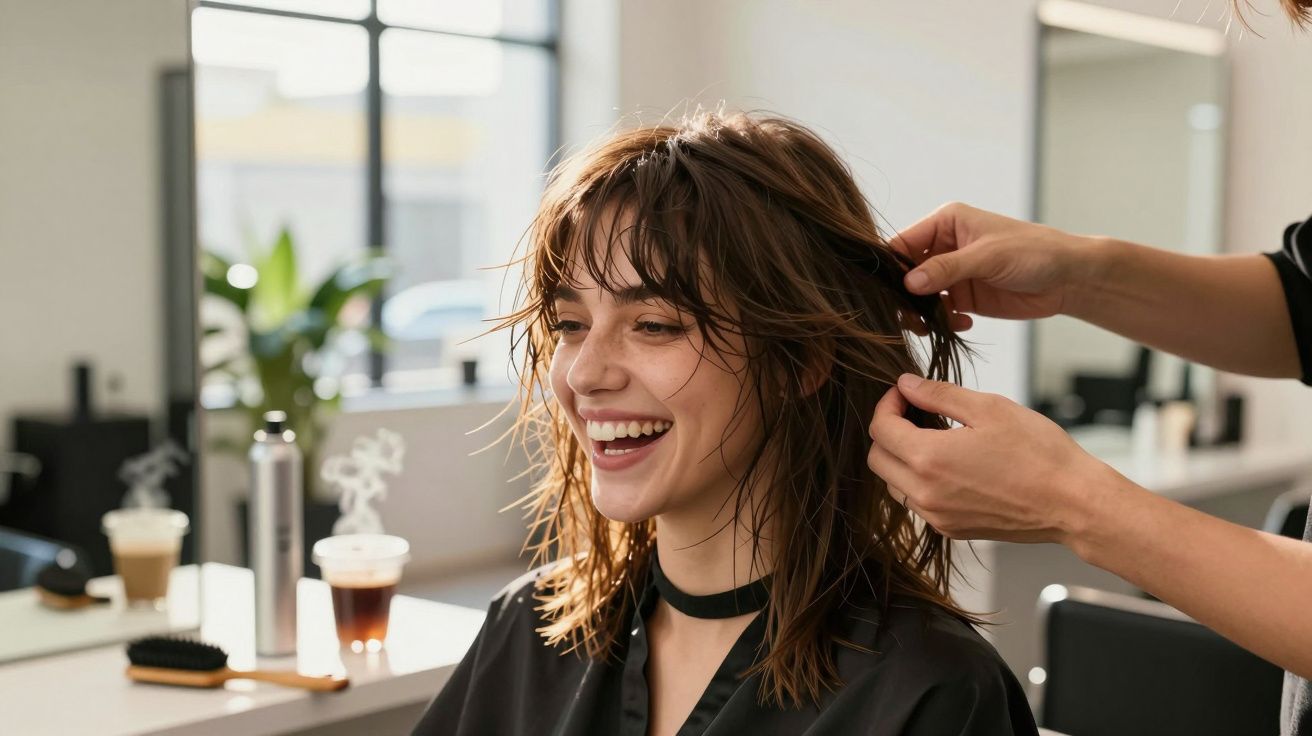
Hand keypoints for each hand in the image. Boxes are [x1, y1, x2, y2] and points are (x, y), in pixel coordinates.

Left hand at [867, 374, 1112, 543]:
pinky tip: (949, 463)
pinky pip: (918, 503)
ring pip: (893, 485)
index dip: (887, 404)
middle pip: (878, 459)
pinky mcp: (952, 529)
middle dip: (888, 431)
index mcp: (928, 459)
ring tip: (933, 437)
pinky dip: (920, 481)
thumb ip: (939, 395)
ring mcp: (937, 516)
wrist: (1074, 503)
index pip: (881, 429)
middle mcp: (925, 494)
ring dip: (901, 458)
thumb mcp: (988, 408)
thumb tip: (906, 384)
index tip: (904, 392)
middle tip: (915, 411)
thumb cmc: (1039, 453)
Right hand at [892, 202, 1094, 330]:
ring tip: (933, 325)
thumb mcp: (988, 256)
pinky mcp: (962, 297)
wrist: (1067, 278)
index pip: (903, 243)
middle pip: (906, 273)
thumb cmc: (1034, 252)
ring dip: (921, 313)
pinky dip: (942, 322)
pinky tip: (963, 324)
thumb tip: (909, 282)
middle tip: (910, 316)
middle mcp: (944, 247)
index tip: (889, 290)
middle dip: (905, 295)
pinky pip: (938, 313)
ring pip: (918, 296)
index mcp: (946, 223)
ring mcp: (952, 274)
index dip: (891, 266)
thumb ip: (947, 268)